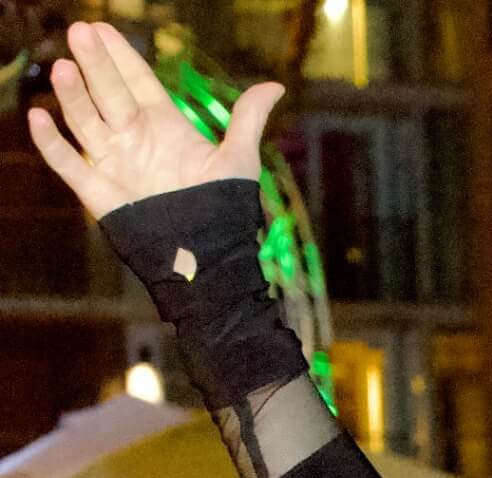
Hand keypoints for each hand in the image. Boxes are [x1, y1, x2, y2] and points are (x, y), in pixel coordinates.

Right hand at [26, 22, 281, 220]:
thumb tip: (276, 86)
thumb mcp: (238, 159)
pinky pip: (67, 162)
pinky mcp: (97, 190)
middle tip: (81, 32)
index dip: (120, 56)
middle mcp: (134, 137)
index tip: (101, 28)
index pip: (136, 81)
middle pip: (108, 92)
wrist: (208, 258)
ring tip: (64, 67)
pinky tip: (37, 117)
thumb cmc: (224, 208)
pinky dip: (51, 142)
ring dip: (72, 95)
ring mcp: (114, 161)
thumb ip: (248, 119)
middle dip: (95, 64)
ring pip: (85, 120)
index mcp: (164, 126)